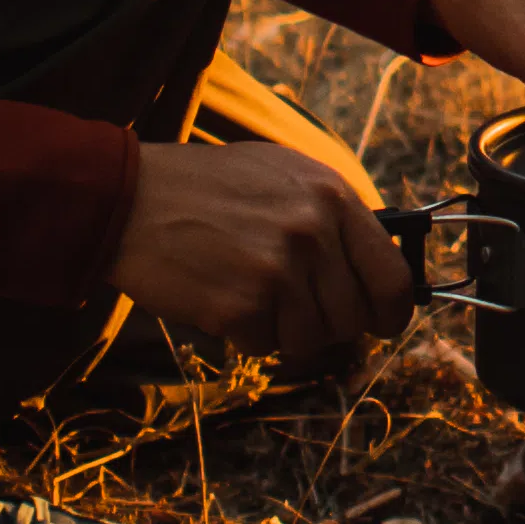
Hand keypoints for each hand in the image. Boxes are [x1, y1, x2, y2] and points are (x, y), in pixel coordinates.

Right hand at [107, 137, 410, 360]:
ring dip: (282, 330)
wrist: (131, 199)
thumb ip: (334, 215)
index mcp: (332, 197)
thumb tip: (377, 263)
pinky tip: (219, 296)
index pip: (393, 278)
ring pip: (310, 340)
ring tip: (249, 291)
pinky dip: (243, 334)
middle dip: (326, 323)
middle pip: (352, 319)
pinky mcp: (242, 307)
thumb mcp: (285, 176)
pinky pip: (263, 347)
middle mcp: (313, 233)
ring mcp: (278, 271)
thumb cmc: (207, 187)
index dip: (392, 312)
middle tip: (291, 306)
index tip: (381, 322)